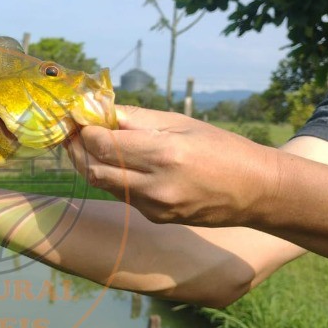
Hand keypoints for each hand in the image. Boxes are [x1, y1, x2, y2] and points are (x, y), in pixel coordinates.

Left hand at [65, 106, 280, 226]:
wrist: (257, 191)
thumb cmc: (223, 149)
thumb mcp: (183, 123)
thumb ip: (138, 119)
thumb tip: (101, 109)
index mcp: (165, 153)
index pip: (103, 143)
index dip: (83, 130)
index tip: (75, 117)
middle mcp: (156, 184)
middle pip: (94, 168)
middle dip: (76, 149)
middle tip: (70, 132)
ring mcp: (155, 206)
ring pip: (103, 184)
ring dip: (89, 164)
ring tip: (84, 144)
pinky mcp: (157, 218)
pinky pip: (122, 196)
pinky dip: (110, 178)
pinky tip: (112, 163)